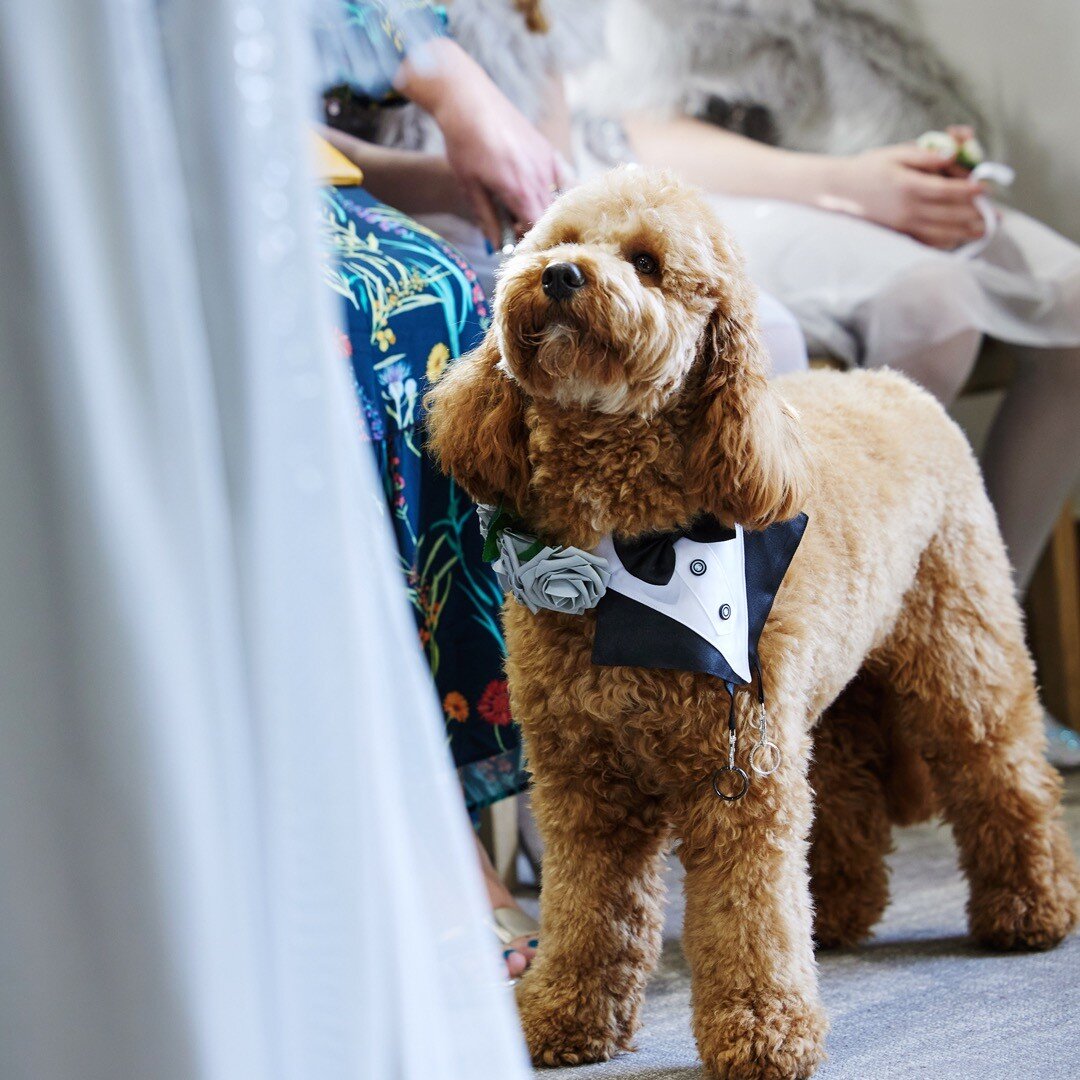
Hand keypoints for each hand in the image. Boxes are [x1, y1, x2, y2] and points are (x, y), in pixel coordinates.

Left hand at [397, 40, 572, 244]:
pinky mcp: (549, 150)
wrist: (469, 100)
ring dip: (548, 214)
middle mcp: (538, 176)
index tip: (518, 249)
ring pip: (559, 201)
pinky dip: (562, 193)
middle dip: (537, 231)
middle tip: (520, 234)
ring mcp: (547, 162)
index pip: (535, 229)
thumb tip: (496, 246)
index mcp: (517, 189)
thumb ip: (486, 219)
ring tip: (531, 217)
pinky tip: (552, 199)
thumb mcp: (469, 186)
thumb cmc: (464, 142)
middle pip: (549, 218)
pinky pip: (566, 180)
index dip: (529, 243)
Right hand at [826, 142, 987, 248]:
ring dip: (966, 232)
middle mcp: (908, 210)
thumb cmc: (868, 168)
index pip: (947, 191)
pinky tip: (958, 239)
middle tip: (996, 214)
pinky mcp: (897, 234)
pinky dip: (946, 242)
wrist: (838, 191)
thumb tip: (952, 154)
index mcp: (909, 186)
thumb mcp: (896, 153)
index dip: (968, 190)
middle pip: (950, 215)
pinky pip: (926, 242)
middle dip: (976, 214)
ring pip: (942, 232)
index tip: (984, 188)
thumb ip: (925, 155)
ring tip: (985, 230)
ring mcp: (903, 225)